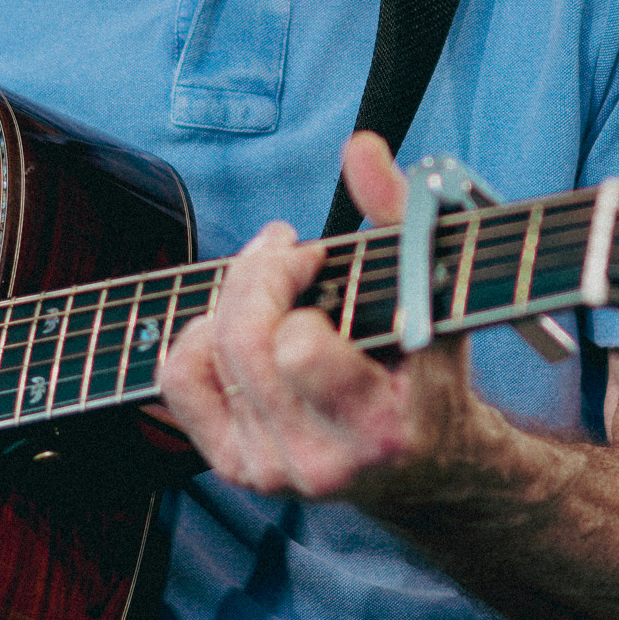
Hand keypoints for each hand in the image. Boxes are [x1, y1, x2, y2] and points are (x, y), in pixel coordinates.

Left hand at [157, 132, 484, 501]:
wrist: (430, 470)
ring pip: (208, 356)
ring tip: (267, 277)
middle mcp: (320, 461)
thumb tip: (361, 149)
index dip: (293, 286)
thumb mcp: (438, 296)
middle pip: (243, 342)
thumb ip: (404, 218)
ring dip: (231, 297)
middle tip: (285, 248)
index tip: (320, 258)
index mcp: (380, 428)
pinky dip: (197, 337)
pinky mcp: (239, 469)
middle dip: (257, 274)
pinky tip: (234, 321)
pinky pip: (181, 383)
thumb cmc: (433, 374)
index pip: (298, 348)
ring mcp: (273, 470)